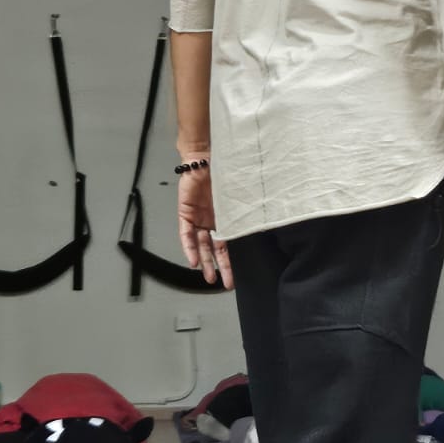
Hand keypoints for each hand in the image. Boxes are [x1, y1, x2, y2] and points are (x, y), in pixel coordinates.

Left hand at [177, 163, 233, 287]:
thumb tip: (257, 225)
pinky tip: (193, 261)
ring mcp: (197, 219)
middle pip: (214, 249)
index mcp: (224, 219)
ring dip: (204, 262)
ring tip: (209, 277)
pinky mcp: (185, 214)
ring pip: (200, 245)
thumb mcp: (237, 198)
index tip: (234, 276)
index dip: (230, 261)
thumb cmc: (225, 174)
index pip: (226, 245)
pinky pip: (186, 235)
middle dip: (219, 267)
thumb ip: (241, 213)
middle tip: (223, 283)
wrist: (205, 159)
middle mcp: (211, 222)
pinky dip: (190, 247)